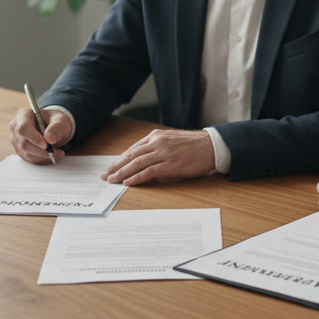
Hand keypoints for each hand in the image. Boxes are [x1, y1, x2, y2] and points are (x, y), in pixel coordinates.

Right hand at [9, 107, 70, 163]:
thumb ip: (57, 128)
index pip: (23, 128)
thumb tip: (50, 138)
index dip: (34, 138)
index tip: (46, 145)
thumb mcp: (61, 121)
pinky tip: (52, 155)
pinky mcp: (20, 150)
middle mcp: (16, 127)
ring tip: (58, 153)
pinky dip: (42, 159)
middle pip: (24, 143)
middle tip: (57, 152)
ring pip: (27, 153)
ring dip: (44, 156)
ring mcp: (16, 140)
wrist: (54, 128)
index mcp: (23, 115)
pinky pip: (30, 159)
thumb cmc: (56, 122)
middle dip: (42, 151)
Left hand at [102, 129, 216, 185]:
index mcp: (157, 136)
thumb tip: (145, 160)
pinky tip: (128, 182)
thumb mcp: (172, 141)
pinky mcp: (170, 165)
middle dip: (116, 166)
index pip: (133, 149)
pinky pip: (149, 172)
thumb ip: (158, 147)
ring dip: (122, 173)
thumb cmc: (195, 145)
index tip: (112, 167)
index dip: (120, 159)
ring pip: (137, 163)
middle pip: (131, 156)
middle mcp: (157, 142)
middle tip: (105, 175)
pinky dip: (136, 177)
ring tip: (112, 180)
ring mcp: (164, 153)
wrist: (212, 146)